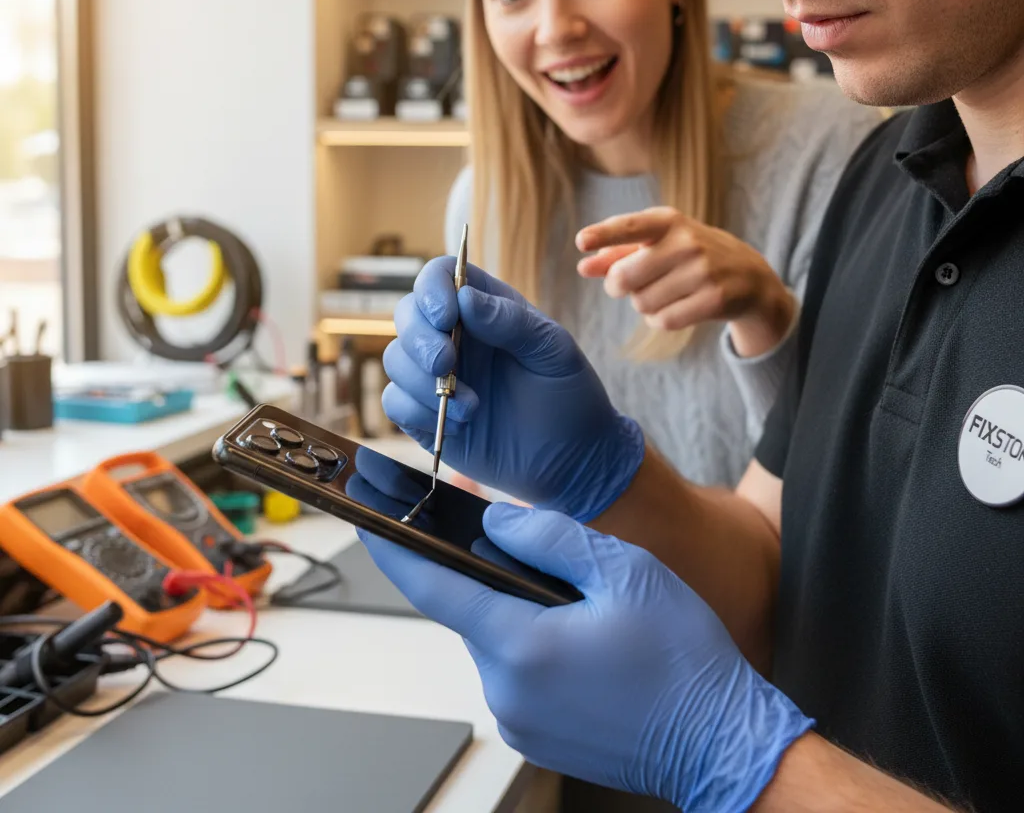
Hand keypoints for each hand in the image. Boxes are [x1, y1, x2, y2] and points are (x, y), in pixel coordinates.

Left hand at [359, 506, 813, 809]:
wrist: (721, 743)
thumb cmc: (682, 657)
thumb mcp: (624, 569)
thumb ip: (549, 537)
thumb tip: (496, 521)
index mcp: (522, 644)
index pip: (434, 587)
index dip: (395, 548)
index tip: (368, 518)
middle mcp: (505, 689)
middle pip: (468, 610)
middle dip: (479, 570)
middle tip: (512, 536)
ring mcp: (517, 718)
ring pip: (492, 638)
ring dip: (511, 607)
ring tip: (567, 592)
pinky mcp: (532, 733)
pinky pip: (512, 670)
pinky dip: (526, 640)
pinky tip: (573, 630)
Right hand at [381, 257, 644, 522]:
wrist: (571, 459)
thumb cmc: (568, 394)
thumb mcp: (552, 351)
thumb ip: (511, 322)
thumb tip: (464, 298)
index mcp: (485, 308)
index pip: (440, 276)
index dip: (432, 289)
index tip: (445, 317)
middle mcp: (454, 336)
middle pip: (407, 315)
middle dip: (419, 339)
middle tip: (446, 365)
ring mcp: (437, 375)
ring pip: (397, 359)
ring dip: (424, 384)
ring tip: (471, 409)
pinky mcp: (425, 415)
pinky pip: (395, 402)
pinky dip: (418, 412)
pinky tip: (458, 426)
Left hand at [576, 207, 795, 357]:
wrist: (748, 276)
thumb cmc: (689, 256)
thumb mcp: (657, 244)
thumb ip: (617, 253)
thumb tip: (584, 267)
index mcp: (668, 221)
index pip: (630, 226)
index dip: (604, 234)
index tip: (581, 241)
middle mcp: (686, 242)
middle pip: (624, 278)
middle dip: (618, 287)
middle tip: (630, 284)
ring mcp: (702, 271)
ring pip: (641, 303)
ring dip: (644, 303)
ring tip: (666, 291)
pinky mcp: (713, 299)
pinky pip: (662, 320)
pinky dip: (660, 319)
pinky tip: (677, 306)